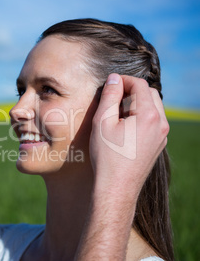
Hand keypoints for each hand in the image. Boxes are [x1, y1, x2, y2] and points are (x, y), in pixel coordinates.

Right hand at [90, 73, 168, 196]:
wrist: (117, 187)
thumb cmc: (107, 156)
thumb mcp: (102, 122)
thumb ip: (110, 97)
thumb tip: (114, 78)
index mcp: (148, 115)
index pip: (140, 85)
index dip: (124, 80)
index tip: (110, 84)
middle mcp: (161, 124)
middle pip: (150, 94)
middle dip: (132, 91)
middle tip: (112, 98)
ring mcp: (162, 136)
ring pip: (154, 108)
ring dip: (137, 104)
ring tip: (117, 114)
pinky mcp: (159, 145)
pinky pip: (153, 122)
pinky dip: (141, 117)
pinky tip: (124, 128)